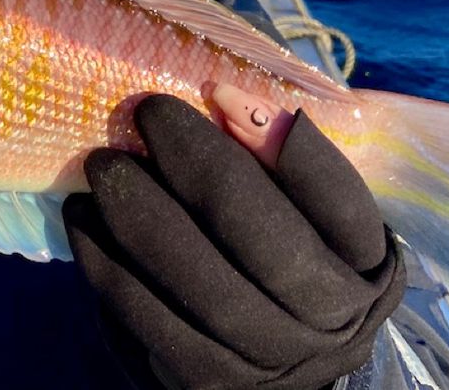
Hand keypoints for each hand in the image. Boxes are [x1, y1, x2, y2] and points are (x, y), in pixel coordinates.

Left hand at [63, 91, 403, 389]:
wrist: (279, 360)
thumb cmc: (287, 253)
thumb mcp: (304, 209)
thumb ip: (276, 157)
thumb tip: (221, 97)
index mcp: (365, 259)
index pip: (334, 194)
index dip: (277, 137)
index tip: (216, 88)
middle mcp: (329, 316)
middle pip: (258, 232)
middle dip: (193, 162)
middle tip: (144, 113)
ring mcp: (269, 358)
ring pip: (196, 281)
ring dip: (137, 212)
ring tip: (102, 164)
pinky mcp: (207, 381)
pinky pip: (146, 318)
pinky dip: (105, 261)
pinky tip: (83, 218)